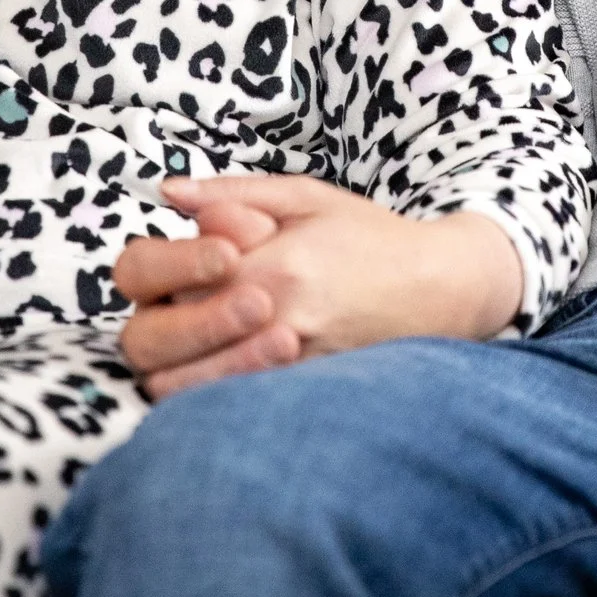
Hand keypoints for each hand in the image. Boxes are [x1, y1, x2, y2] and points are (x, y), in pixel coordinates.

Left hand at [114, 176, 521, 399]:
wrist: (440, 289)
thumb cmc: (369, 237)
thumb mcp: (305, 197)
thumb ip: (232, 194)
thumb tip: (169, 190)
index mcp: (268, 262)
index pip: (162, 276)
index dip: (158, 270)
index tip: (182, 264)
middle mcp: (272, 317)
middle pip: (158, 340)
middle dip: (155, 327)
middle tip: (177, 313)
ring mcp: (285, 364)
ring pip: (180, 387)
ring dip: (172, 368)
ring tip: (194, 346)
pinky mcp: (298, 394)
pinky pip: (224, 407)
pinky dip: (206, 395)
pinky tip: (219, 371)